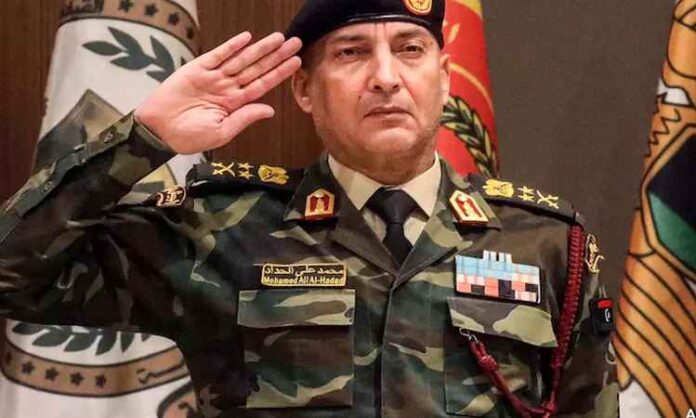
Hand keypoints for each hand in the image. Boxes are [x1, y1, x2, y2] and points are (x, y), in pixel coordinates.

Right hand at [134, 32, 301, 154]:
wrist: (159, 131)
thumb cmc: (189, 136)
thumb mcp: (222, 132)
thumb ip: (245, 118)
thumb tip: (270, 110)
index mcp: (235, 104)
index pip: (262, 85)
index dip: (279, 73)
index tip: (296, 63)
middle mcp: (228, 87)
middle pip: (257, 68)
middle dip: (276, 56)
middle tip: (295, 42)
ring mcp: (214, 76)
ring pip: (242, 59)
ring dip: (260, 48)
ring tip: (278, 38)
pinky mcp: (197, 68)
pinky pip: (218, 55)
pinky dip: (231, 46)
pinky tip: (247, 38)